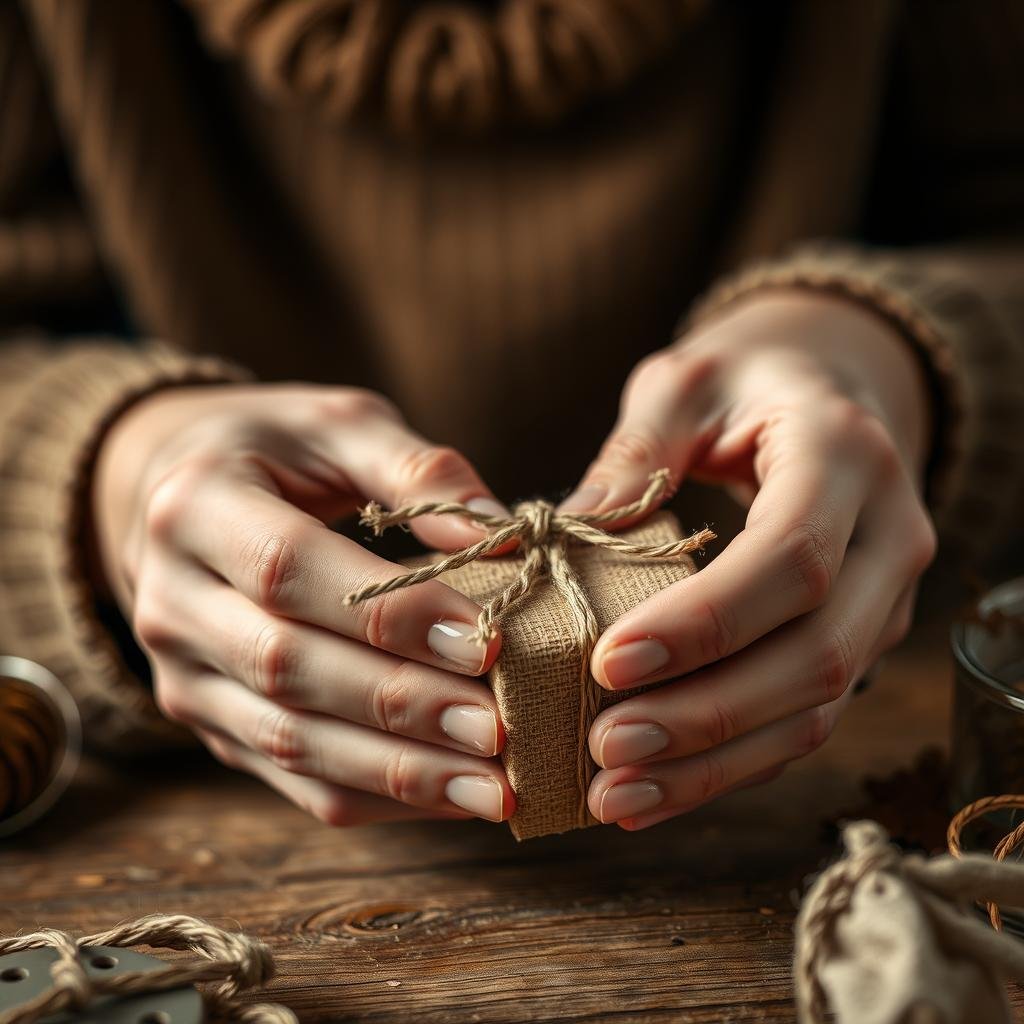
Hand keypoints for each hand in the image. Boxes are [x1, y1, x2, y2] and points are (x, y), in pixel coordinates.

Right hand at [92, 383, 515, 824]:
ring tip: (490, 788)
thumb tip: (502, 535)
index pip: (291, 569)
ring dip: (396, 771)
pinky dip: (374, 796)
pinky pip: (291, 778)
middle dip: (402, 704)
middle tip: (498, 728)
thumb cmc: (275, 452)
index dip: (391, 613)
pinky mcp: (211, 723)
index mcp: (195, 508)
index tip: (487, 640)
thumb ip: (416, 469)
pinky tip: (448, 797)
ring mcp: (183, 676)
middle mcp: (171, 603)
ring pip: (289, 742)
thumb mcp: (337, 426)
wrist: (178, 502)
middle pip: (288, 667)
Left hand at [561, 290, 936, 828]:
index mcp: (846, 456)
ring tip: (614, 790)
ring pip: (816, 708)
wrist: (826, 395)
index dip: (705, 621)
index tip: (609, 663)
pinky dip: (729, 764)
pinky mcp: (858, 642)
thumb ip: (634, 452)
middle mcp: (888, 539)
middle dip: (707, 714)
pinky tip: (653, 789)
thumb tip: (562, 536)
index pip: (792, 557)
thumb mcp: (683, 385)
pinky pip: (802, 719)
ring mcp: (883, 601)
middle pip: (816, 654)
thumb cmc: (744, 384)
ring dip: (714, 762)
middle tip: (604, 747)